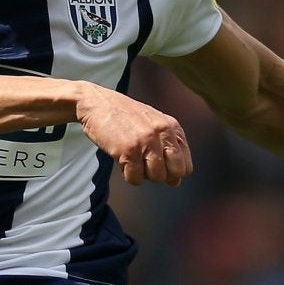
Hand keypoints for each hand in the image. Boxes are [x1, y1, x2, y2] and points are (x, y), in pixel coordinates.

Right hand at [78, 85, 192, 186]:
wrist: (97, 102)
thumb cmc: (124, 117)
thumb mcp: (153, 125)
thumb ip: (168, 149)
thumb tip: (176, 182)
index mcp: (172, 127)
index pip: (186, 166)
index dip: (172, 172)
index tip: (158, 166)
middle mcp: (163, 133)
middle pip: (174, 173)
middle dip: (160, 176)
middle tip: (145, 165)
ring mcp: (147, 141)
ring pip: (156, 177)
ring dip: (142, 175)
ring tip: (132, 160)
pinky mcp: (129, 150)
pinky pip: (135, 178)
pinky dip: (127, 174)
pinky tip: (121, 159)